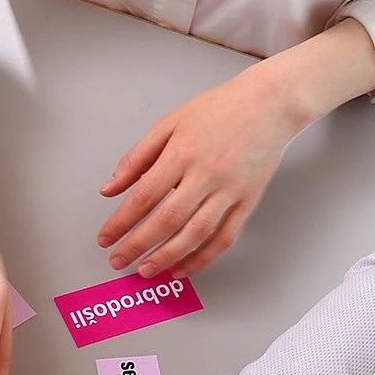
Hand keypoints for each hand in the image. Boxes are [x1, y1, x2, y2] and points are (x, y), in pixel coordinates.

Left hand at [97, 73, 304, 277]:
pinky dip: (203, 258)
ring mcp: (230, 191)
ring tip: (147, 270)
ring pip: (195, 234)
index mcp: (182, 153)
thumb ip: (136, 158)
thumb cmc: (219, 110)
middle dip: (137, 246)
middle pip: (167, 220)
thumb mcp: (169, 123)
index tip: (105, 239)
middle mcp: (206, 174)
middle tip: (118, 261)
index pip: (143, 197)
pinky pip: (224, 238)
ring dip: (167, 257)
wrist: (269, 104)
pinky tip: (183, 267)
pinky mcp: (248, 202)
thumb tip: (109, 189)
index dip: (120, 222)